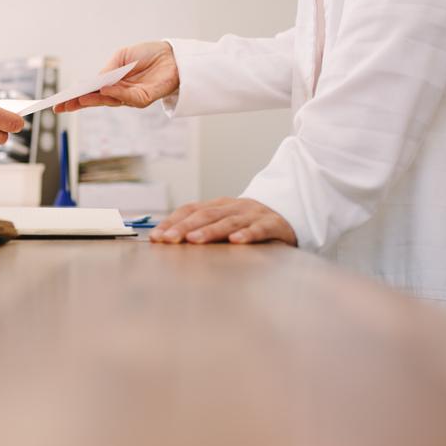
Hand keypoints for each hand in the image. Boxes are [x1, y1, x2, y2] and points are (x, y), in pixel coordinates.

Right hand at [54, 41, 179, 113]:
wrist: (172, 54)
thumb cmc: (148, 54)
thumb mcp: (122, 57)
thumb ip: (108, 70)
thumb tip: (95, 81)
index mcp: (113, 83)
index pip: (91, 92)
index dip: (75, 97)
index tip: (58, 103)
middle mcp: (120, 93)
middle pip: (96, 100)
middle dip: (78, 103)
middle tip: (62, 107)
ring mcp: (132, 97)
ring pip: (110, 101)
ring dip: (95, 100)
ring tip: (80, 98)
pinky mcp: (145, 98)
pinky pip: (130, 98)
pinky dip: (118, 94)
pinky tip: (106, 90)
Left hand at [151, 198, 296, 245]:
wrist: (288, 216)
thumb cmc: (248, 224)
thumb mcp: (224, 222)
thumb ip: (201, 228)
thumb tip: (166, 240)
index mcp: (219, 204)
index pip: (191, 209)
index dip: (173, 221)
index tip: (157, 236)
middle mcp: (234, 206)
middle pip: (206, 215)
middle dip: (185, 227)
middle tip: (169, 239)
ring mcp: (254, 214)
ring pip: (229, 221)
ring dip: (211, 231)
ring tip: (195, 240)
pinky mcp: (273, 225)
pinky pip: (260, 229)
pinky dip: (247, 234)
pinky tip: (236, 241)